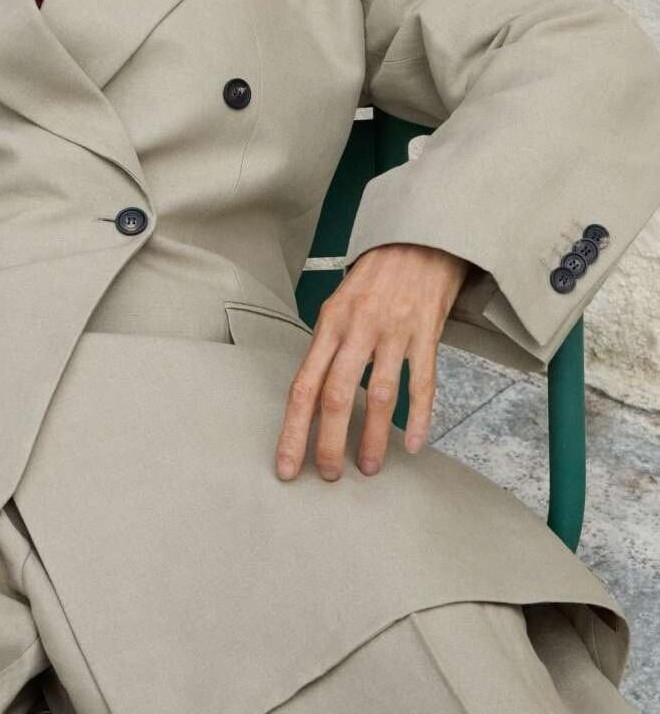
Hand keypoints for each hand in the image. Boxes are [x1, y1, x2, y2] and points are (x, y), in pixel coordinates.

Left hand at [275, 243, 473, 482]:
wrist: (419, 239)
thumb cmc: (375, 276)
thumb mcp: (339, 303)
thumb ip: (328, 347)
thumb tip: (315, 395)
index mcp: (329, 324)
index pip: (303, 385)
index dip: (293, 430)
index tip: (286, 464)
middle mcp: (357, 329)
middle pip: (335, 396)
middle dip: (328, 443)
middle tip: (327, 475)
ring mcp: (393, 332)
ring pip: (379, 395)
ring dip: (372, 437)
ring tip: (368, 467)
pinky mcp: (426, 333)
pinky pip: (423, 383)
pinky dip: (419, 417)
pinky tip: (412, 443)